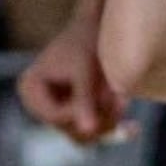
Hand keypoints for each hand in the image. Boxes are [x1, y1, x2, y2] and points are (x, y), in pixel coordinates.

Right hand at [19, 20, 128, 143]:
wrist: (97, 30)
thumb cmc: (88, 44)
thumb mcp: (86, 72)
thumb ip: (85, 100)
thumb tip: (88, 131)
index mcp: (30, 89)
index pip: (56, 117)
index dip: (85, 112)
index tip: (113, 100)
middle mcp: (37, 104)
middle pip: (69, 129)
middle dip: (98, 119)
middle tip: (124, 103)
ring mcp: (54, 111)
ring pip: (83, 135)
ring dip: (108, 123)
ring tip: (125, 101)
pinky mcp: (73, 115)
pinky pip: (92, 133)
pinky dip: (111, 127)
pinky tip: (135, 127)